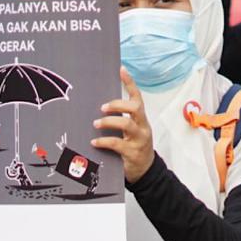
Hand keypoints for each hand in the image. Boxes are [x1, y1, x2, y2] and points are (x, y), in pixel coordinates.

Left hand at [91, 68, 154, 183]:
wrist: (145, 171)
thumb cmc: (133, 148)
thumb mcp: (130, 132)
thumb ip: (119, 121)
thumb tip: (97, 109)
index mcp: (141, 119)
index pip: (137, 97)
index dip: (130, 83)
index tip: (121, 70)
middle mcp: (142, 126)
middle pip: (135, 108)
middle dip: (118, 105)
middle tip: (102, 108)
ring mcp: (139, 139)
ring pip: (127, 124)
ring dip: (109, 122)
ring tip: (96, 124)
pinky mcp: (133, 152)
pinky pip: (118, 144)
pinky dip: (104, 141)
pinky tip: (95, 142)